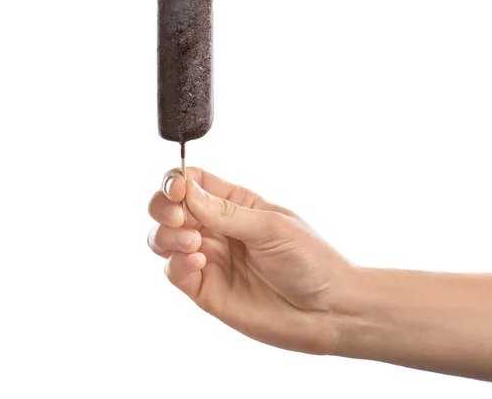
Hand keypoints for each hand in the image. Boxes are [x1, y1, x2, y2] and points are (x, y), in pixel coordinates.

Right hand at [147, 167, 354, 354]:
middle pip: (170, 207)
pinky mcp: (205, 289)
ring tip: (194, 242)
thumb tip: (187, 190)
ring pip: (164, 238)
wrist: (327, 311)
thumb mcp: (271, 226)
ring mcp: (210, 258)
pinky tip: (197, 262)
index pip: (194, 181)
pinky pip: (174, 271)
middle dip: (164, 207)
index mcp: (235, 203)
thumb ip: (225, 211)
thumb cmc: (310, 260)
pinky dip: (176, 264)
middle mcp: (217, 228)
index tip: (178, 189)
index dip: (177, 181)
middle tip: (178, 216)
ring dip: (167, 235)